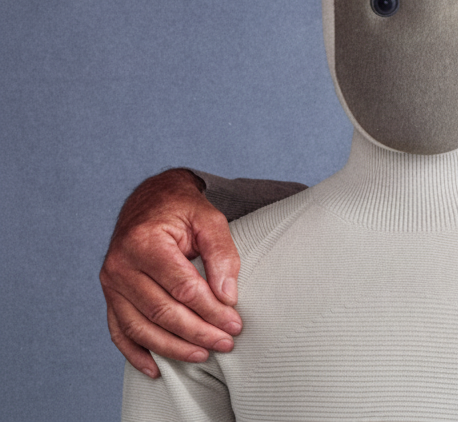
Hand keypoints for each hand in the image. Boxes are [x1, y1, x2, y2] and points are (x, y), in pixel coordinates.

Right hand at [100, 169, 241, 377]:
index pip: (182, 287)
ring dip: (172, 347)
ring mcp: (110, 284)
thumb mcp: (210, 219)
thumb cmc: (183, 210)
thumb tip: (227, 296)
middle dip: (197, 332)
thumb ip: (222, 253)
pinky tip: (156, 368)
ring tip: (203, 355)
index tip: (235, 322)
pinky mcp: (110, 296)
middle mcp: (120, 265)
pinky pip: (119, 331)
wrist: (150, 201)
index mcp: (144, 242)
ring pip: (140, 327)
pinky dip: (135, 353)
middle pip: (161, 311)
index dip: (210, 309)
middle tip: (226, 343)